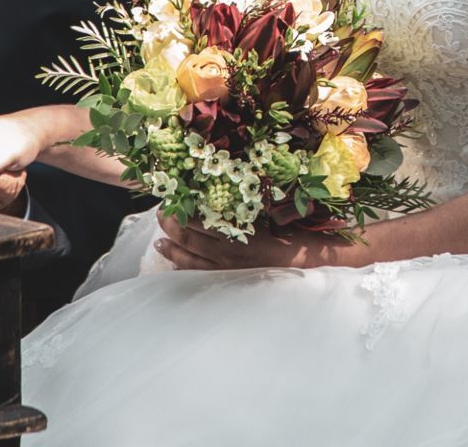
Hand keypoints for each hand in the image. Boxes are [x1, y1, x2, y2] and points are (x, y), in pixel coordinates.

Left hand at [150, 212, 350, 270]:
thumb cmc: (291, 230)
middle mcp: (230, 251)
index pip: (201, 220)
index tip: (173, 198)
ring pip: (192, 260)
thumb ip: (243, 204)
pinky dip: (186, 268)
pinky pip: (202, 275)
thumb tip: (219, 190)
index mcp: (239, 231)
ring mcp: (229, 268)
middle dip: (171, 226)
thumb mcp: (268, 211)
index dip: (182, 210)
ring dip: (172, 249)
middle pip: (190, 238)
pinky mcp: (231, 279)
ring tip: (159, 241)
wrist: (308, 260)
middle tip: (161, 213)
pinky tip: (176, 264)